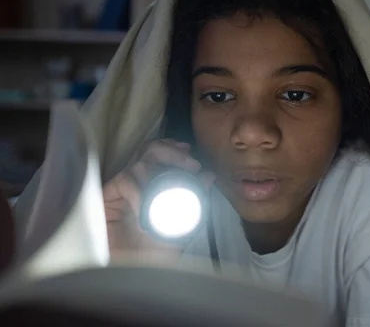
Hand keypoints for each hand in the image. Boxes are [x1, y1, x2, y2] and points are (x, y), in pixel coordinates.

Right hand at [102, 139, 214, 261]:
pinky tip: (145, 208)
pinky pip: (123, 182)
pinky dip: (138, 192)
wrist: (134, 275)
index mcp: (154, 186)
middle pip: (150, 152)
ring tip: (171, 190)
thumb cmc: (156, 253)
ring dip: (157, 171)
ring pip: (138, 164)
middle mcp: (138, 184)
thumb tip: (209, 176)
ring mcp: (121, 191)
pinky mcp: (106, 200)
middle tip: (190, 165)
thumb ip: (195, 201)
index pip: (160, 157)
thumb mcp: (182, 226)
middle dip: (171, 152)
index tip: (189, 152)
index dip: (173, 149)